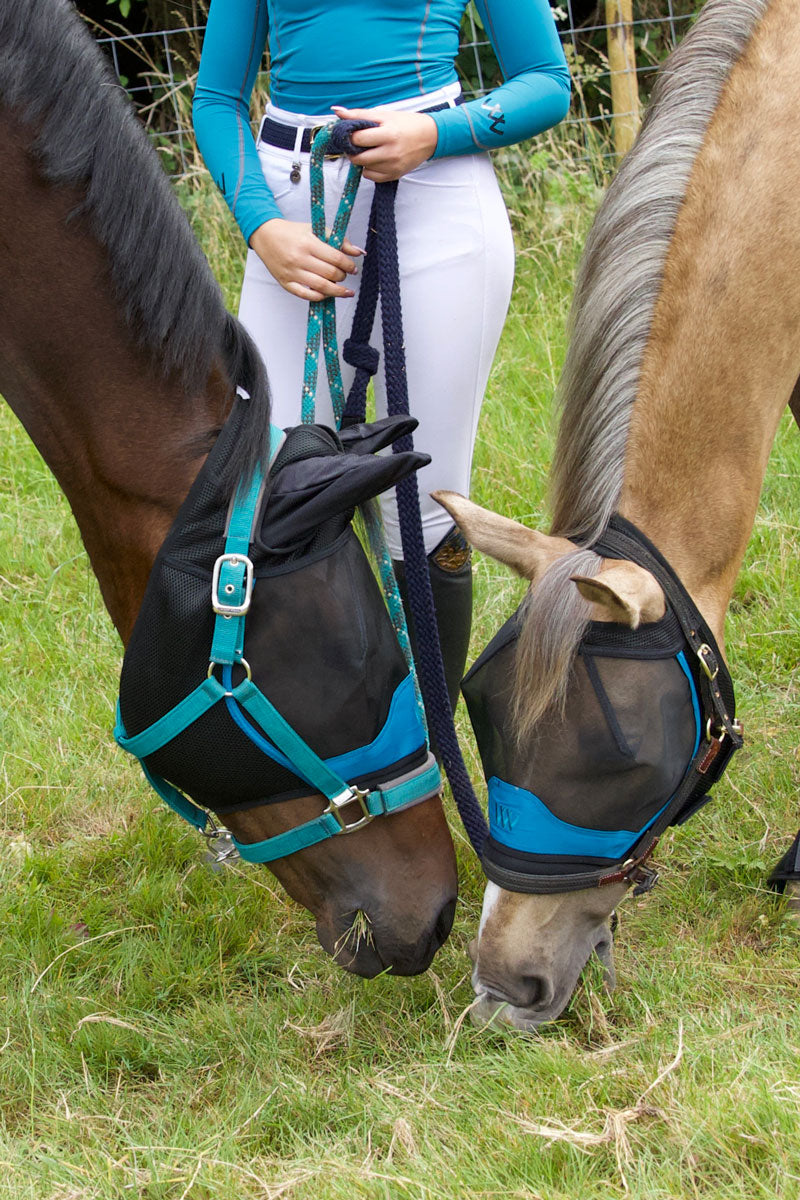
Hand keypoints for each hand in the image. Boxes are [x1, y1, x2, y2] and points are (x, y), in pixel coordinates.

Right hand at [249, 218, 363, 300]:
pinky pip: (305, 295)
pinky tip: (327, 295)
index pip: (336, 258)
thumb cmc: (292, 232)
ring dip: (337, 291)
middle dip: (342, 277)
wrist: (266, 235)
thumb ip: (338, 240)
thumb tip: (359, 252)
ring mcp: (292, 272)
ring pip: (321, 287)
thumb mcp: (315, 229)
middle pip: (330, 274)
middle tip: (345, 275)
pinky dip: (319, 297)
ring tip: (345, 291)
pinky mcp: (285, 283)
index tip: (353, 268)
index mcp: (308, 243)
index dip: (348, 265)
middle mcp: (299, 259)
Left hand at [331, 106, 438, 181]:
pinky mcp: (395, 175)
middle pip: (358, 158)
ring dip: (361, 160)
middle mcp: (391, 153)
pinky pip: (372, 177)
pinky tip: (375, 159)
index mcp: (388, 134)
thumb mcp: (383, 115)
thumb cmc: (405, 123)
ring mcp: (393, 166)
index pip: (358, 139)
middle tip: (356, 144)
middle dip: (353, 151)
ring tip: (369, 150)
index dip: (350, 137)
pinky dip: (369, 169)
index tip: (351, 134)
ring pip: (364, 168)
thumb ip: (359, 114)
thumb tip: (336, 110)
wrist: (429, 137)